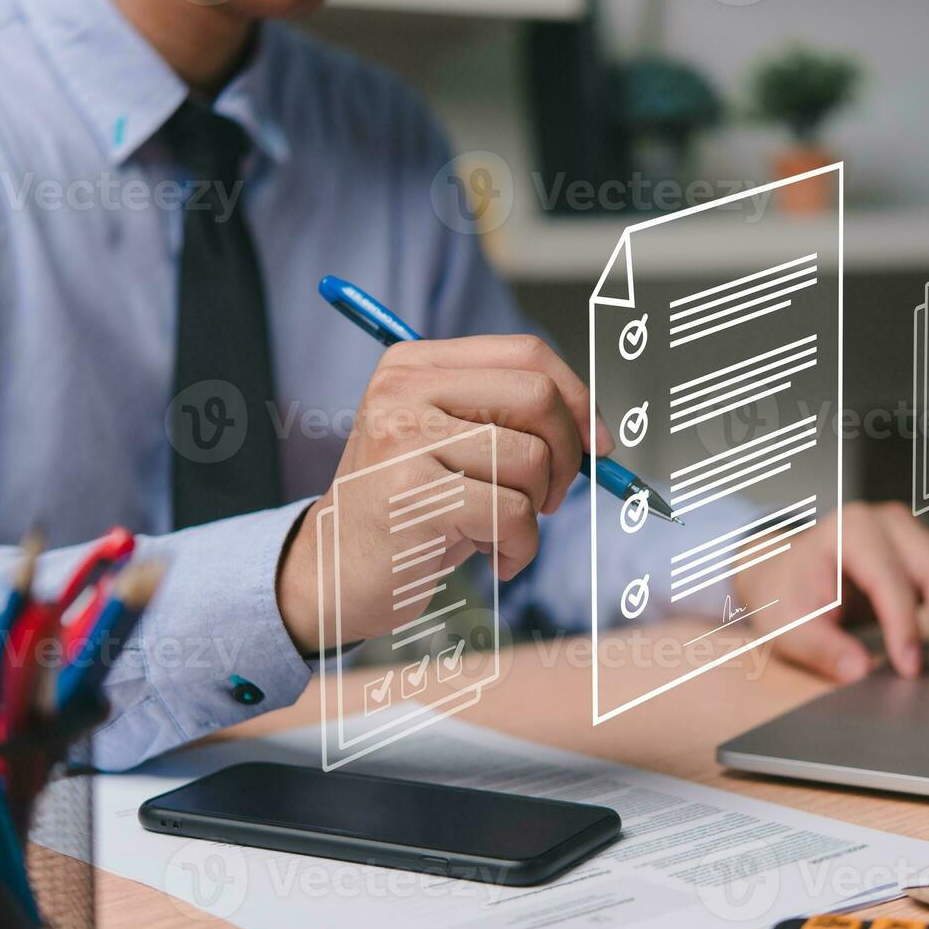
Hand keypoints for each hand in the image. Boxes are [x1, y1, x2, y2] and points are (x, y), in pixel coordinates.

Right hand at [276, 335, 613, 652]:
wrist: (331, 575)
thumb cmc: (407, 511)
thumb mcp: (446, 444)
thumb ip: (504, 418)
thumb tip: (593, 430)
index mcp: (413, 365)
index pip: (524, 353)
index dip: (576, 397)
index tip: (597, 443)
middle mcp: (403, 392)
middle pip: (536, 397)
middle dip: (566, 454)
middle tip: (551, 497)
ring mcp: (404, 441)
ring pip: (530, 460)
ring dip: (536, 511)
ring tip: (500, 532)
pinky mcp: (413, 495)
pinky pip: (513, 514)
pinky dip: (520, 547)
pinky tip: (491, 558)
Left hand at [734, 502, 928, 682]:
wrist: (786, 573)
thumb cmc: (787, 596)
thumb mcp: (787, 626)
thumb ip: (820, 648)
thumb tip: (858, 671)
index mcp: (849, 531)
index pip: (889, 579)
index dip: (905, 627)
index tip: (910, 669)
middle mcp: (890, 524)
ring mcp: (917, 534)